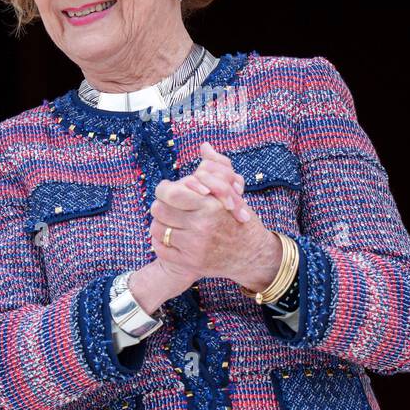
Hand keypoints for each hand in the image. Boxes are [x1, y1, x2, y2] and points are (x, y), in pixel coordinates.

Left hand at [148, 142, 281, 290]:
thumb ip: (217, 167)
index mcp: (210, 206)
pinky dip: (162, 242)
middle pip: (159, 209)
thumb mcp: (232, 192)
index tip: (169, 190)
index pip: (170, 193)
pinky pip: (160, 248)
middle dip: (162, 205)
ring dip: (161, 223)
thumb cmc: (240, 219)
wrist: (252, 255)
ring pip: (157, 229)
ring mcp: (193, 248)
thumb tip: (205, 146)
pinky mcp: (189, 264)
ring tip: (171, 221)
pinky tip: (172, 237)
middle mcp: (200, 227)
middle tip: (169, 206)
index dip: (165, 189)